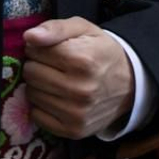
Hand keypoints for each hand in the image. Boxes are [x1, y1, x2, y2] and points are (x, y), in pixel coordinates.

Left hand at [22, 17, 133, 138]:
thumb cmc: (100, 51)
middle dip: (36, 65)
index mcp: (82, 60)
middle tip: (52, 65)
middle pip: (31, 73)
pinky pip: (37, 116)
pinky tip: (56, 97)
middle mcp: (79, 89)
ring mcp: (76, 113)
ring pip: (32, 94)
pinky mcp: (73, 130)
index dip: (39, 47)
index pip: (35, 52)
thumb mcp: (83, 29)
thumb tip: (29, 37)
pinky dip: (41, 106)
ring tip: (56, 79)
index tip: (50, 49)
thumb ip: (55, 28)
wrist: (129, 83)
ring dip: (38, 85)